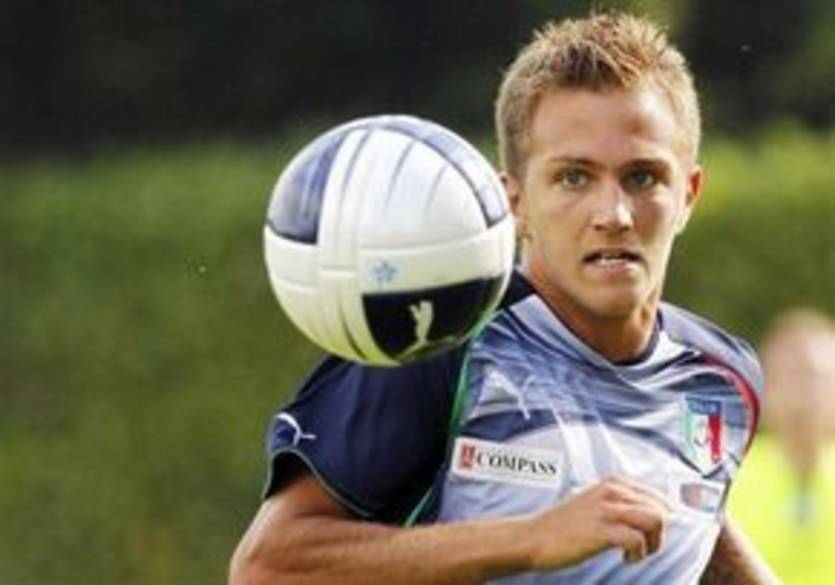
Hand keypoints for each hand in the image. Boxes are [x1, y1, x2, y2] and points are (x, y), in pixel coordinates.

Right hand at [528, 476, 669, 570]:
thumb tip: (654, 516)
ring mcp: (606, 510)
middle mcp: (612, 491)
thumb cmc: (564, 526)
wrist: (533, 538)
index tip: (653, 535)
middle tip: (644, 547)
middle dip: (660, 533)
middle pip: (661, 508)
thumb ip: (620, 504)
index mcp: (613, 483)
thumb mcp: (595, 503)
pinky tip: (626, 559)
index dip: (662, 518)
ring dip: (654, 542)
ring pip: (655, 520)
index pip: (658, 496)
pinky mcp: (601, 530)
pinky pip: (637, 540)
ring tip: (638, 553)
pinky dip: (638, 554)